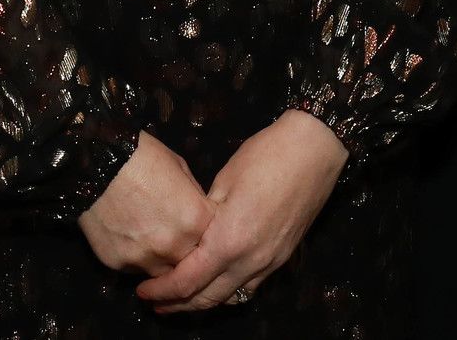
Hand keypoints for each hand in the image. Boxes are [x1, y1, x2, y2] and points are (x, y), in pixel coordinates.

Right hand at [78, 130, 215, 276]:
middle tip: (172, 232)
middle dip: (185, 251)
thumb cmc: (142, 157)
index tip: (194, 224)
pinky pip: (134, 268)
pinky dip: (135, 256)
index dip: (203, 232)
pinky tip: (127, 235)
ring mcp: (147, 259)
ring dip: (161, 259)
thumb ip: (193, 197)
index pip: (212, 239)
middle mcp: (175, 247)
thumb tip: (196, 210)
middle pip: (189, 261)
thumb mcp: (179, 167)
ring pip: (162, 272)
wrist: (97, 164)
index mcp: (196, 221)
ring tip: (149, 237)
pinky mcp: (120, 264)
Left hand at [134, 111, 347, 312]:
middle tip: (155, 302)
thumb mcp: (224, 181)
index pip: (188, 281)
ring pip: (232, 298)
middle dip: (178, 305)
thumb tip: (191, 232)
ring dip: (204, 302)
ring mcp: (270, 263)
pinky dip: (229, 292)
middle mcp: (250, 261)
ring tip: (182, 298)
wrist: (314, 150)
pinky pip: (250, 286)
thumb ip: (204, 216)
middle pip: (208, 299)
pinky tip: (217, 283)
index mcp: (229, 241)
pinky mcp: (283, 257)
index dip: (163, 291)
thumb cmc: (265, 157)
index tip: (143, 292)